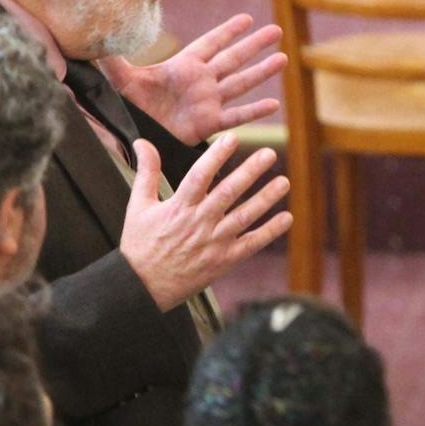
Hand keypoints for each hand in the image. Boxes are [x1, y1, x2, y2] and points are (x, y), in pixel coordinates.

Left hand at [98, 14, 284, 145]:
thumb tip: (100, 36)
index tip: (247, 19)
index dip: (227, 31)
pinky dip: (253, 111)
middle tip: (277, 31)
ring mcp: (207, 102)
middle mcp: (200, 82)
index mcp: (182, 67)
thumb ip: (114, 59)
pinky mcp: (208, 124)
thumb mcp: (120, 81)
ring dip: (261, 72)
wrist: (131, 139)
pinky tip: (273, 104)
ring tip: (283, 60)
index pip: (209, 44)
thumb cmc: (125, 109)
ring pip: (240, 84)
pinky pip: (235, 117)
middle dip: (254, 45)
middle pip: (232, 59)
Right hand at [120, 135, 292, 310]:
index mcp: (178, 208)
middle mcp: (198, 223)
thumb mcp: (138, 206)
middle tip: (269, 153)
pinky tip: (286, 218)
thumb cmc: (140, 244)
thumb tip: (142, 142)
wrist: (142, 287)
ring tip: (284, 182)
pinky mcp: (224, 260)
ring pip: (244, 217)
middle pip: (228, 193)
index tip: (232, 138)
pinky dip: (269, 232)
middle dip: (249, 172)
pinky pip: (251, 244)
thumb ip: (147, 172)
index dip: (216, 156)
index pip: (199, 176)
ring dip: (266, 199)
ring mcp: (214, 243)